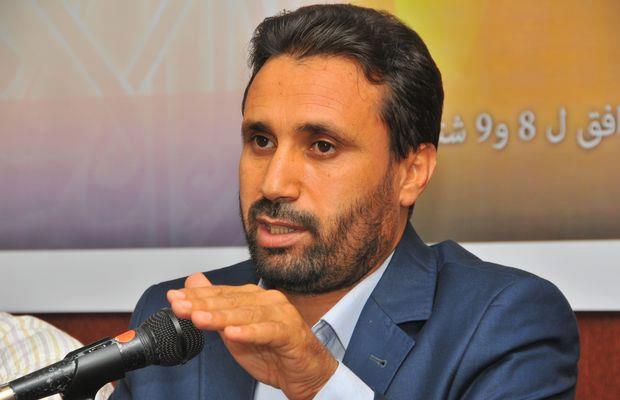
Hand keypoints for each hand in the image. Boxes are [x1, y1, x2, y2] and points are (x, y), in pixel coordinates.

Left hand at [167, 272, 337, 399]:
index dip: (197, 296)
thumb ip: (215, 308)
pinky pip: (268, 331)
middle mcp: (268, 301)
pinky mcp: (291, 333)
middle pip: (232, 301)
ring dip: (221, 316)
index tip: (174, 298)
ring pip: (247, 313)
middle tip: (180, 306)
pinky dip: (250, 332)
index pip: (221, 294)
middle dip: (203, 304)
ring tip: (199, 319)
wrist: (305, 373)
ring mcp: (281, 315)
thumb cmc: (273, 352)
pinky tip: (233, 333)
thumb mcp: (236, 331)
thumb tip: (193, 283)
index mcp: (254, 298)